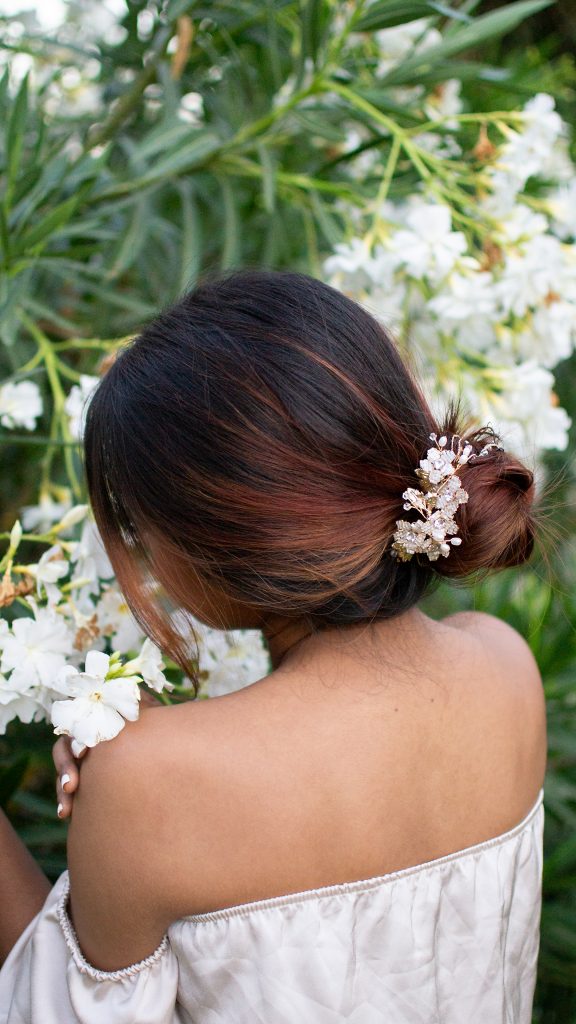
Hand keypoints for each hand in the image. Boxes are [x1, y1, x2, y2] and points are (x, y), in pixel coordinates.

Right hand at [53, 690, 161, 817]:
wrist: (158, 749)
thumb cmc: (154, 724)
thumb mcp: (150, 713)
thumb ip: (141, 706)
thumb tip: (136, 696)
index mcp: (97, 714)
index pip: (79, 721)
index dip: (78, 736)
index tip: (84, 752)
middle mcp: (83, 733)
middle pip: (64, 746)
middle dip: (66, 766)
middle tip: (72, 785)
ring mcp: (79, 755)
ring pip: (63, 767)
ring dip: (61, 786)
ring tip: (65, 809)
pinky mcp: (80, 775)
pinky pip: (66, 786)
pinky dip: (65, 800)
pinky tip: (66, 814)